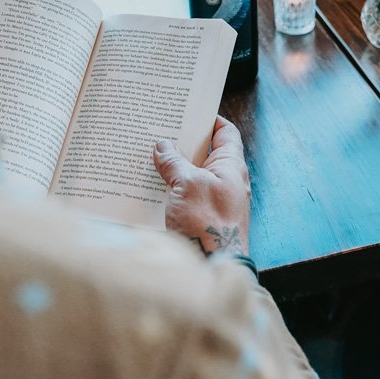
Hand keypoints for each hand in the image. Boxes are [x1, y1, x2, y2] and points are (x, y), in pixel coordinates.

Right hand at [154, 116, 250, 256]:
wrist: (212, 268)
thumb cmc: (207, 222)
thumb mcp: (188, 184)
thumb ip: (174, 162)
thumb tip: (163, 145)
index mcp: (231, 166)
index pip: (226, 133)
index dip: (209, 120)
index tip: (188, 111)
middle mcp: (227, 182)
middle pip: (206, 154)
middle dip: (183, 144)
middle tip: (159, 133)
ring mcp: (216, 202)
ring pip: (193, 177)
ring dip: (174, 169)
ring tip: (148, 158)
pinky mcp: (203, 220)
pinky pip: (187, 198)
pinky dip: (172, 191)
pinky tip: (151, 189)